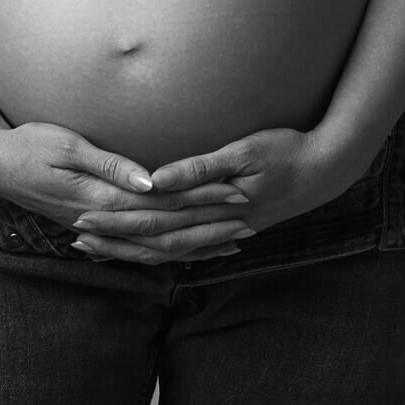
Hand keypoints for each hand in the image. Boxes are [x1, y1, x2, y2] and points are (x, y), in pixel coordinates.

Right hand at [0, 120, 256, 263]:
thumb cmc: (29, 144)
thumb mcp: (67, 144)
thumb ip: (109, 163)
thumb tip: (150, 180)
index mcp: (102, 197)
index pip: (165, 203)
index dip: (202, 200)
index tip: (236, 194)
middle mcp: (104, 219)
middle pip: (167, 229)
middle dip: (209, 226)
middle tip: (249, 222)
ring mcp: (98, 227)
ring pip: (156, 245)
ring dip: (195, 244)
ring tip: (231, 243)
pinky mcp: (93, 225)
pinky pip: (137, 247)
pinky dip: (167, 250)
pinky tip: (188, 250)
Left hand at [71, 125, 353, 263]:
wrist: (326, 169)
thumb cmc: (286, 151)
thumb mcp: (245, 151)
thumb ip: (200, 168)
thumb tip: (157, 179)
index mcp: (214, 206)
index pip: (155, 219)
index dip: (118, 220)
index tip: (84, 217)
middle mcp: (215, 225)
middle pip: (156, 238)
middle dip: (116, 238)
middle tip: (78, 236)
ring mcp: (224, 230)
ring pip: (171, 248)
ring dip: (135, 248)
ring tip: (101, 247)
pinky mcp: (231, 227)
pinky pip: (191, 247)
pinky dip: (166, 252)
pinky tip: (148, 253)